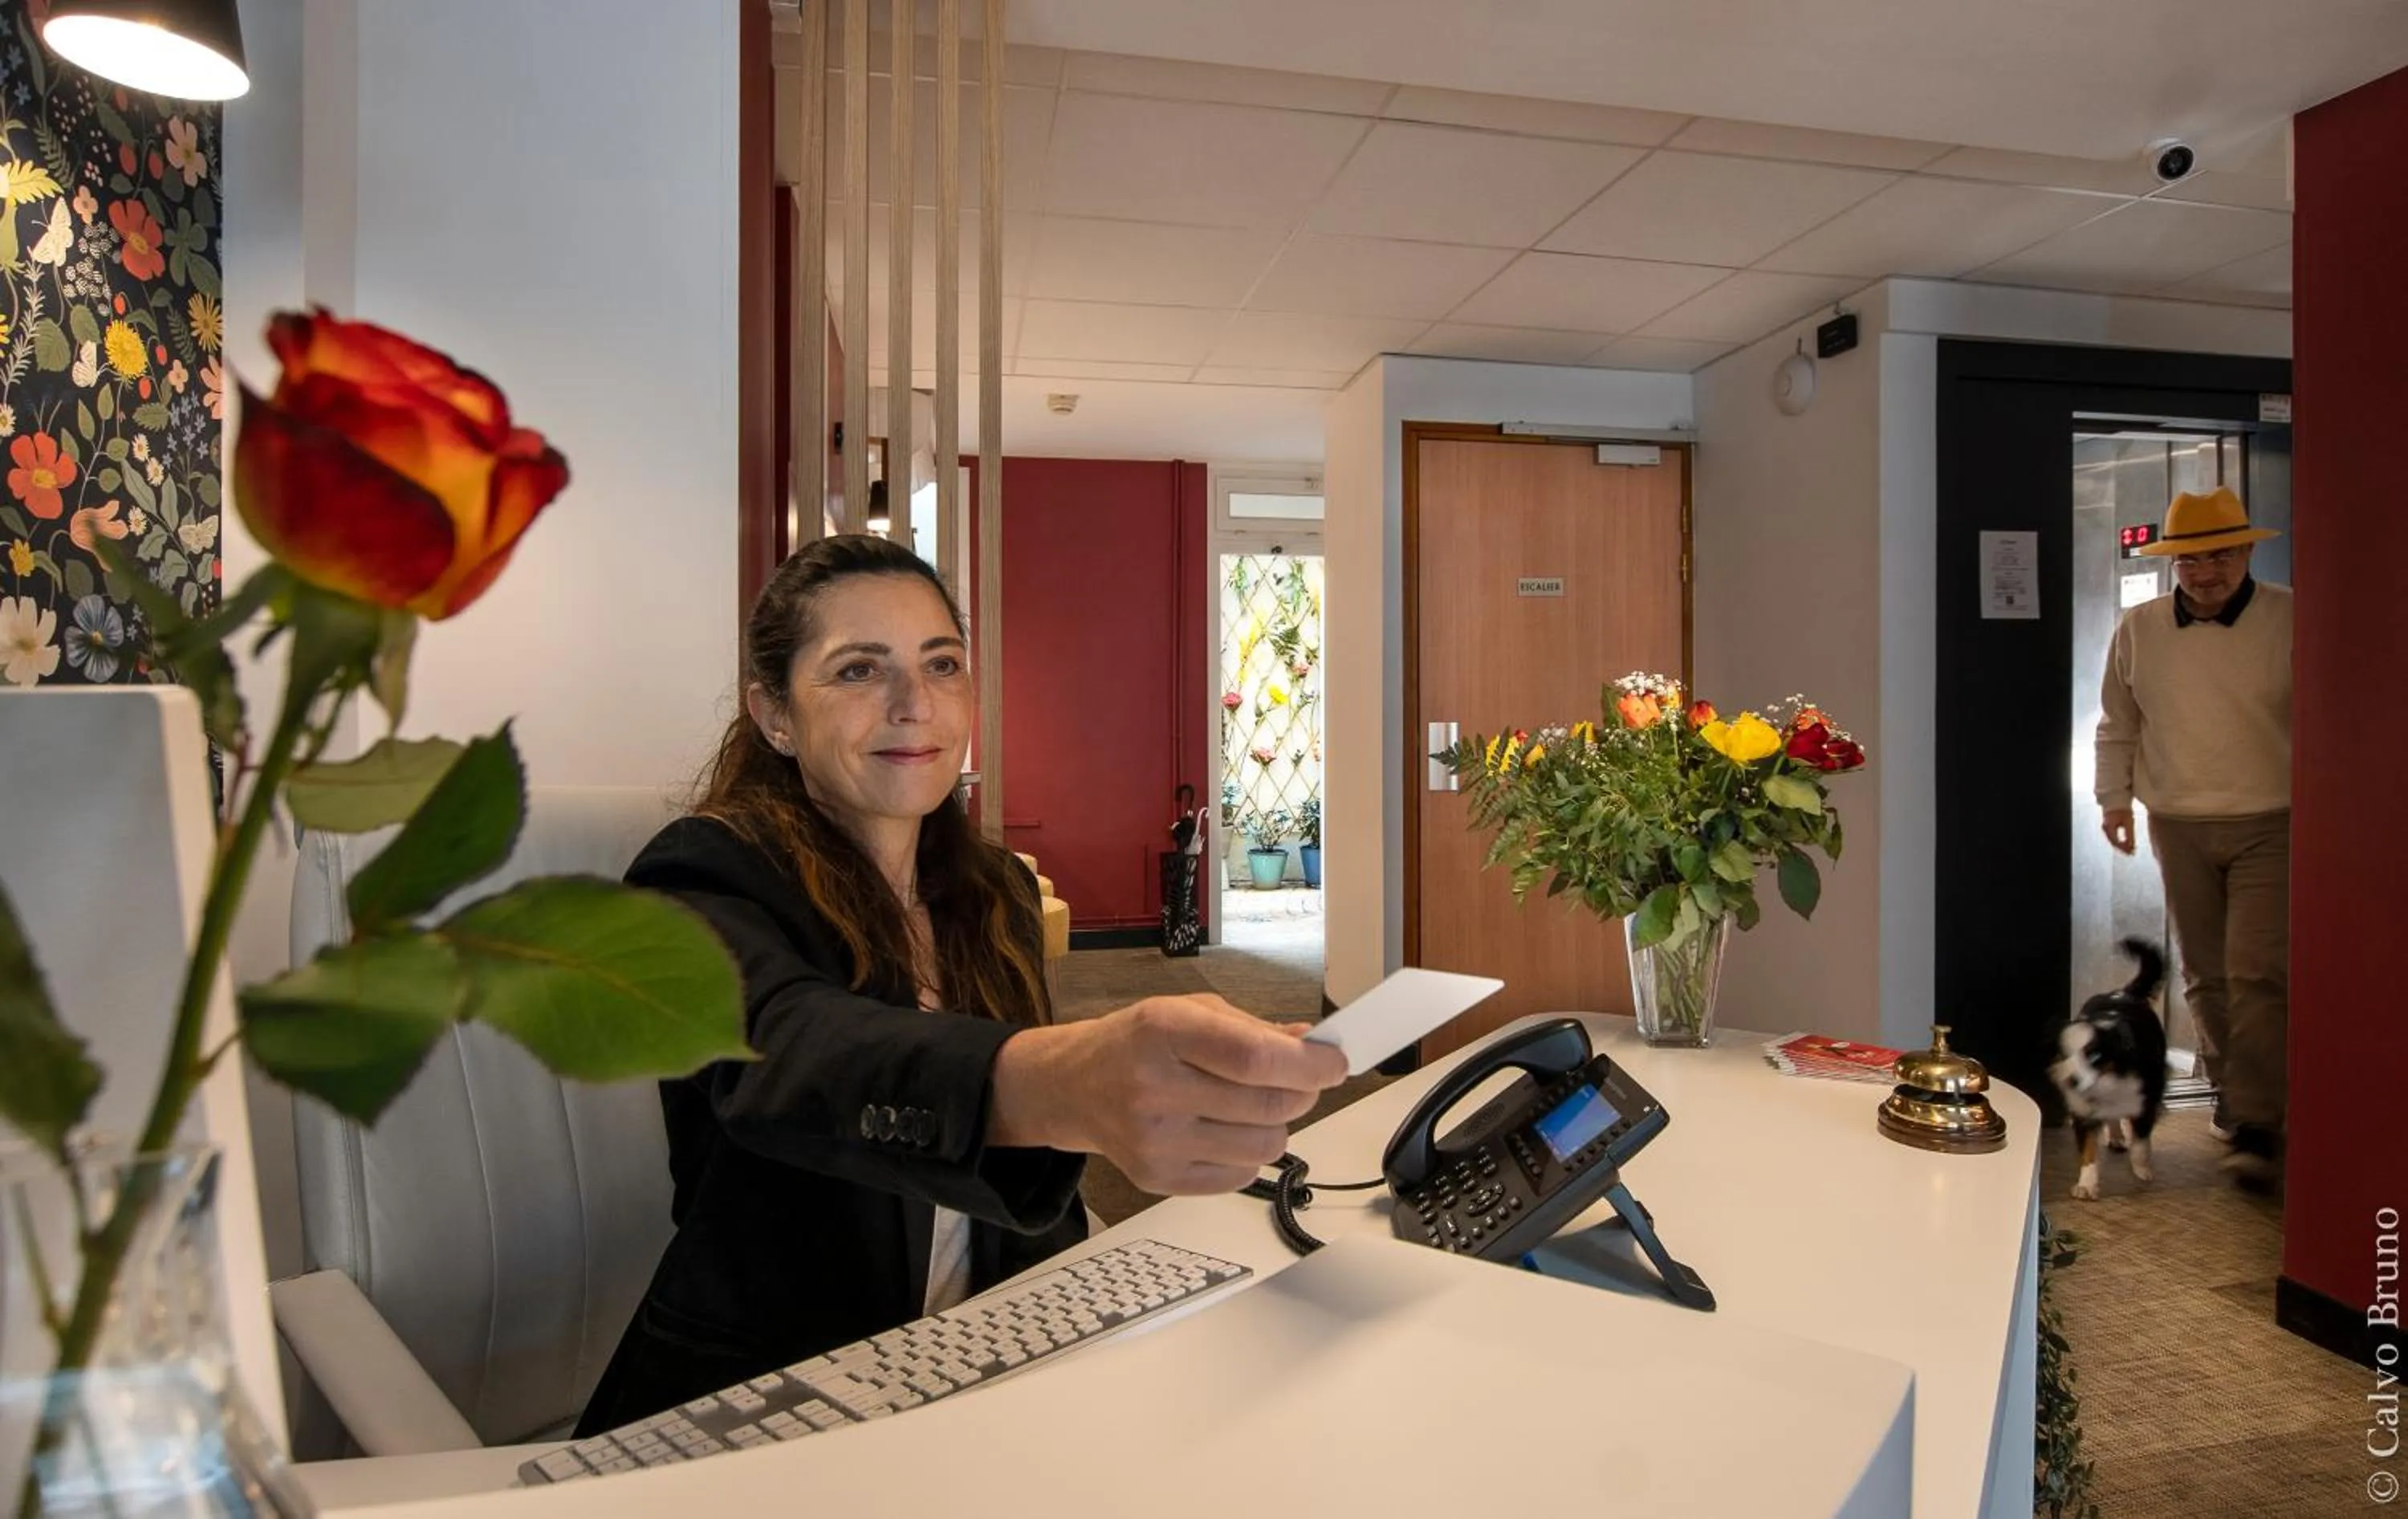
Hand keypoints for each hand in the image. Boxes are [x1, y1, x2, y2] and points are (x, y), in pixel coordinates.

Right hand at [990, 995, 1347, 1194]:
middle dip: (1303, 1093)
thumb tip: (1315, 1046)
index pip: (1254, 1058)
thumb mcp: (1189, 1009)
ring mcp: (1153, 1140)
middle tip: (1302, 1081)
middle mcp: (1153, 1087)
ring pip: (1263, 1148)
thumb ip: (1253, 1028)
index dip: (1308, 1065)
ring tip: (1256, 1106)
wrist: (1072, 1086)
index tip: (1335, 1063)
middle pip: (1267, 1106)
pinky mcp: (1156, 1179)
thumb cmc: (1138, 1041)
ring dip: (1278, 1125)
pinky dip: (1250, 1154)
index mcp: (1164, 1031)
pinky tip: (1226, 1130)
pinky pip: (1240, 1177)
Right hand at [2101, 808, 2135, 854]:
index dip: (2124, 849)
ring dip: (2121, 844)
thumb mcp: (2128, 822)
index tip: (2132, 853)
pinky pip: (2112, 835)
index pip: (2116, 843)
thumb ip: (2130, 835)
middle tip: (2131, 852)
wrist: (2117, 797)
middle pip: (2113, 842)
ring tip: (2129, 847)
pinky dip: (2119, 839)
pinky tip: (2125, 840)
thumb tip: (2131, 847)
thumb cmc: (2123, 808)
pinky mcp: (2107, 824)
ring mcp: (2105, 826)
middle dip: (2123, 848)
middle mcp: (2105, 828)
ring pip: (2112, 839)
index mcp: (2109, 828)